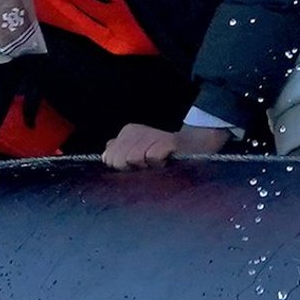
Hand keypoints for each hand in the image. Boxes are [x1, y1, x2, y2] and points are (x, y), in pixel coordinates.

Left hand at [102, 122, 230, 169]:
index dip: (121, 167)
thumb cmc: (162, 153)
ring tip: (157, 162)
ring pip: (133, 159)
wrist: (194, 145)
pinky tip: (166, 161)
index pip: (108, 158)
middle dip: (131, 168)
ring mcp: (150, 135)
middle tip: (147, 164)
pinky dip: (158, 164)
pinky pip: (151, 158)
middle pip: (118, 160)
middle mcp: (135, 131)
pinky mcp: (165, 141)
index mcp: (126, 133)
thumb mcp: (137, 150)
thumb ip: (118, 152)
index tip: (136, 165)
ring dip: (146, 167)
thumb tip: (105, 156)